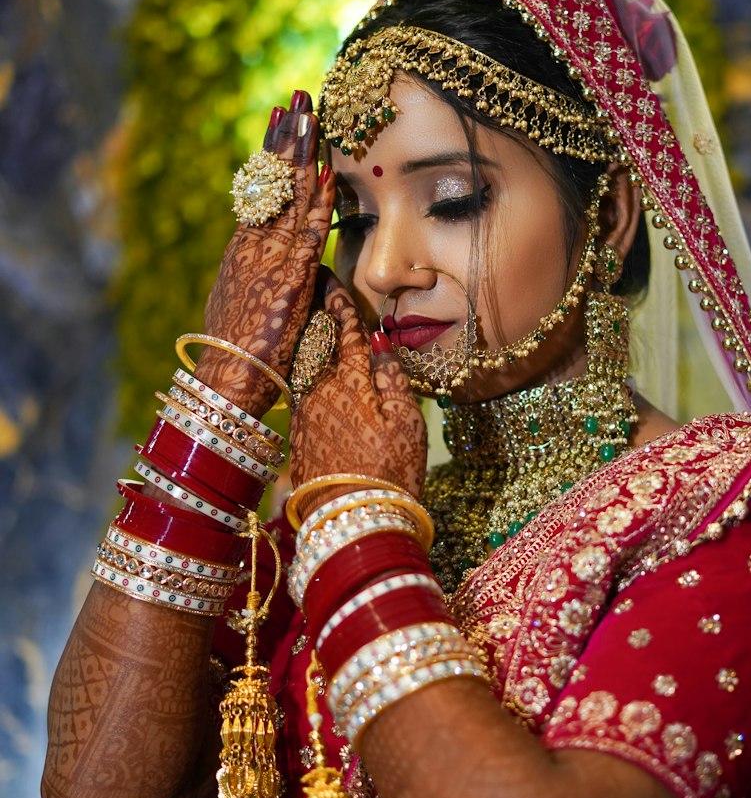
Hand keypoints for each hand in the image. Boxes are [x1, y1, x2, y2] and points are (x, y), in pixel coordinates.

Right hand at [195, 91, 334, 415]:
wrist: (226, 384)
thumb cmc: (243, 360)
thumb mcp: (260, 313)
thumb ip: (281, 290)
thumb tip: (305, 280)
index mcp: (244, 254)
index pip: (262, 193)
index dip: (273, 157)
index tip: (282, 123)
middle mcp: (252, 248)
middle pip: (272, 182)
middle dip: (286, 138)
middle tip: (296, 97)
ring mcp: (268, 260)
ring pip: (287, 197)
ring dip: (301, 155)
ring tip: (310, 114)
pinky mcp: (286, 280)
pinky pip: (306, 233)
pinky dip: (316, 201)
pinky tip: (323, 172)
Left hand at [290, 275, 427, 501]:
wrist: (350, 521)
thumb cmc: (390, 472)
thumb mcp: (406, 423)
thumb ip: (393, 379)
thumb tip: (382, 343)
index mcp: (350, 381)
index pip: (345, 330)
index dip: (340, 302)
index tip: (331, 275)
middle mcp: (319, 390)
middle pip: (316, 340)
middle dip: (316, 310)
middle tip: (311, 282)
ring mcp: (304, 413)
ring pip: (304, 362)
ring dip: (308, 337)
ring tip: (309, 316)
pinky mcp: (297, 435)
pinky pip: (299, 386)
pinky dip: (304, 366)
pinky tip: (308, 365)